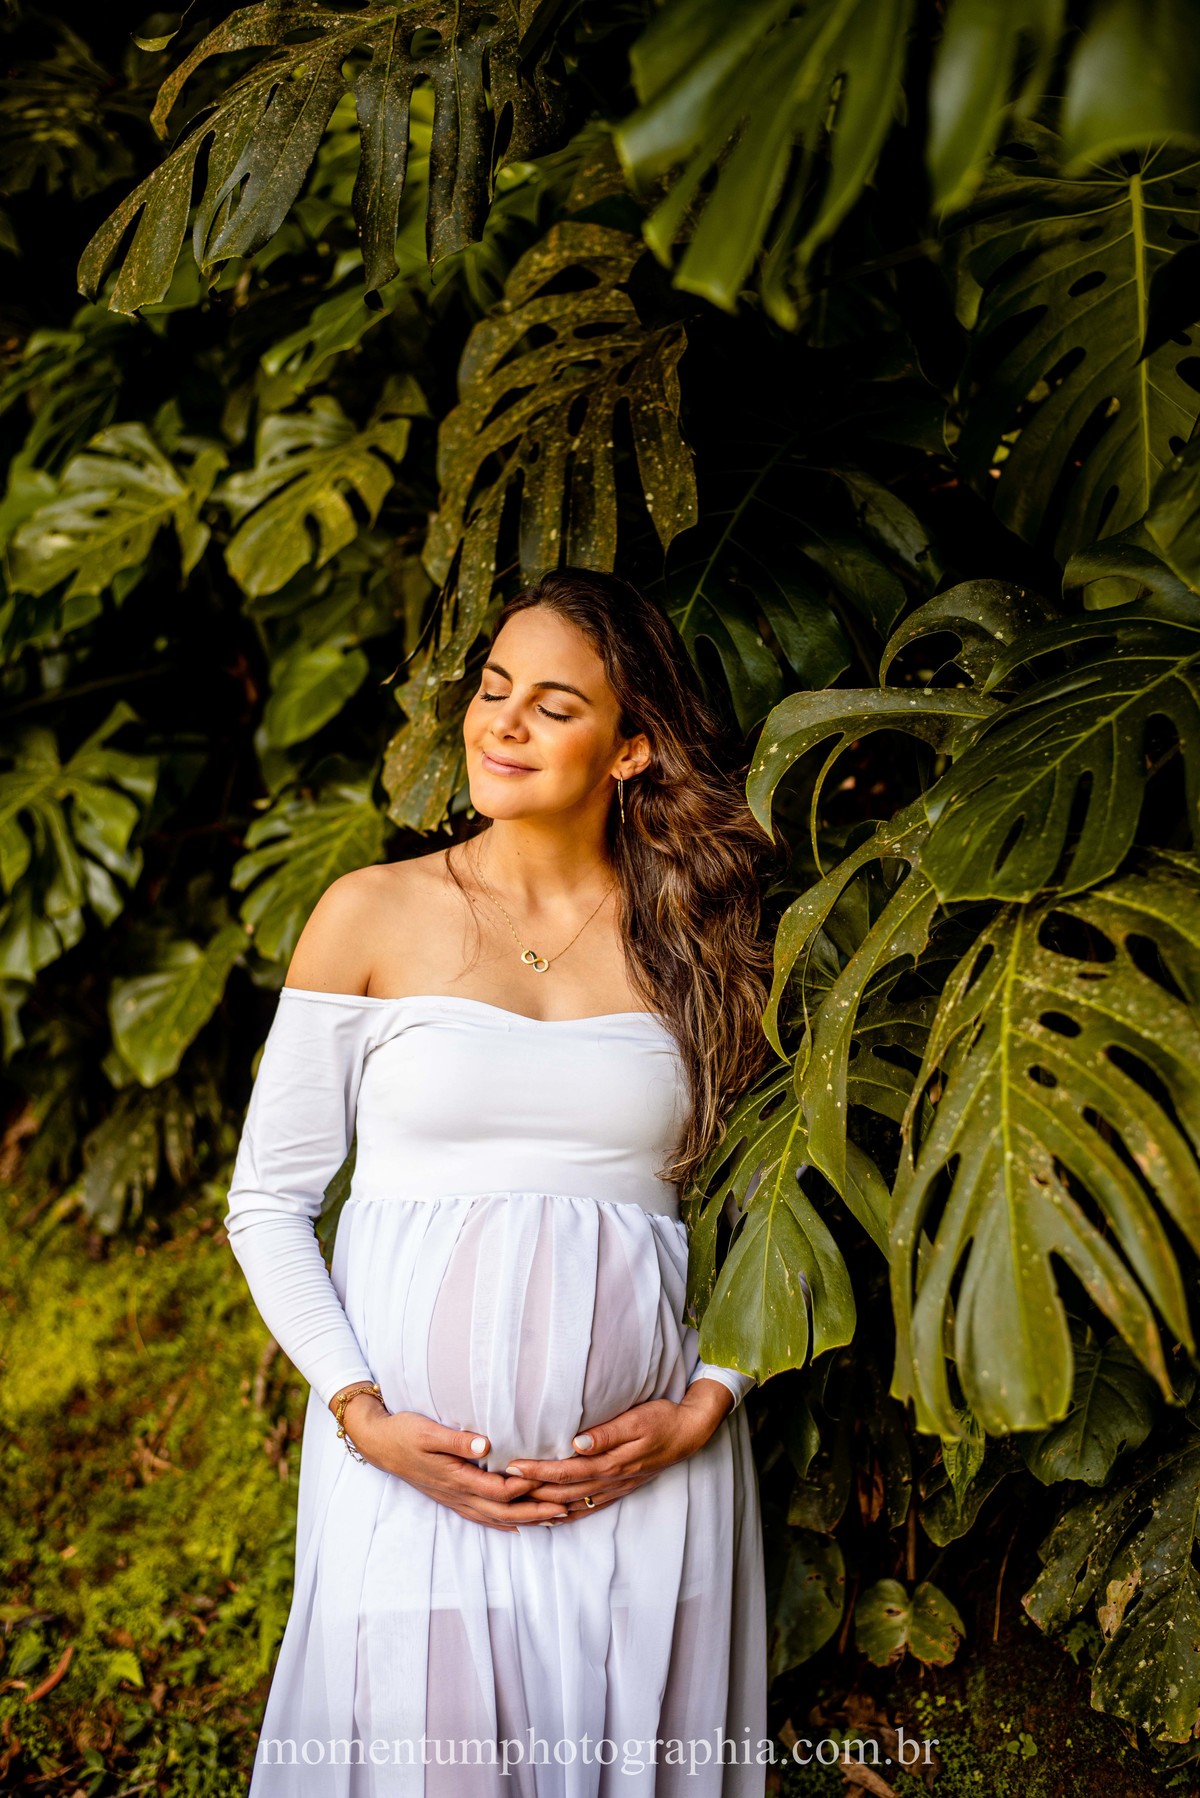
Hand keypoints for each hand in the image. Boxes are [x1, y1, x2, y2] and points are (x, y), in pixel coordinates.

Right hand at [341, 1398, 572, 1532]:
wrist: (379, 1445)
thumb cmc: (405, 1432)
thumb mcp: (428, 1431)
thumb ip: (458, 1440)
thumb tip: (486, 1443)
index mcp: (456, 1478)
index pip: (500, 1489)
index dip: (526, 1486)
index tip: (551, 1479)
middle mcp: (458, 1494)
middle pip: (504, 1510)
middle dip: (536, 1511)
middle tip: (566, 1508)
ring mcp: (454, 1499)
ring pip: (496, 1517)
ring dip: (526, 1519)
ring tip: (554, 1518)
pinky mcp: (451, 1497)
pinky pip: (482, 1516)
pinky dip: (503, 1522)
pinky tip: (517, 1524)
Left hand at [499, 1380, 735, 1521]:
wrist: (689, 1433)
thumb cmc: (661, 1419)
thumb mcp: (637, 1419)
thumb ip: (606, 1433)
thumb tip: (576, 1443)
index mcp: (611, 1463)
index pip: (565, 1472)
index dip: (537, 1471)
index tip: (511, 1467)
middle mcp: (610, 1481)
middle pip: (563, 1492)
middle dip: (531, 1491)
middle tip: (501, 1487)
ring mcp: (615, 1489)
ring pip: (572, 1504)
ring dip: (543, 1506)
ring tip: (515, 1506)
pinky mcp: (619, 1489)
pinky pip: (587, 1508)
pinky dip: (566, 1515)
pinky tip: (550, 1517)